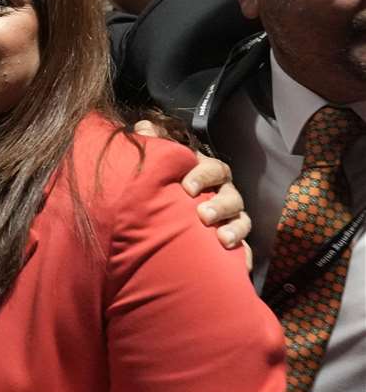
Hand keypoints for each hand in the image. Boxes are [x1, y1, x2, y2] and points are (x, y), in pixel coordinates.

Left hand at [133, 120, 253, 266]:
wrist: (167, 211)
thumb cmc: (167, 181)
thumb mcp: (161, 161)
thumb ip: (154, 142)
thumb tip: (144, 127)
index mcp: (209, 173)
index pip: (214, 169)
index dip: (203, 175)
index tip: (187, 187)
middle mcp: (224, 194)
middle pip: (232, 196)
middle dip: (220, 205)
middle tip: (202, 215)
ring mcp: (231, 218)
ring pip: (242, 221)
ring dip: (234, 229)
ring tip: (222, 240)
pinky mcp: (233, 240)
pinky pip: (246, 248)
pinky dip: (245, 255)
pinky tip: (242, 264)